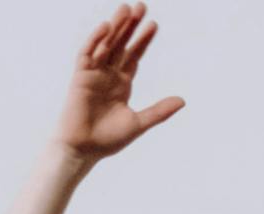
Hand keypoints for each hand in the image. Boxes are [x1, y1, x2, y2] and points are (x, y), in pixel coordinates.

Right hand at [58, 6, 182, 160]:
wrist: (84, 150)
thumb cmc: (108, 139)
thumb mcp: (139, 122)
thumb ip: (159, 111)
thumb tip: (182, 100)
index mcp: (122, 84)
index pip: (134, 56)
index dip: (143, 40)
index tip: (154, 24)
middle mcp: (108, 75)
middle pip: (121, 44)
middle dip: (131, 26)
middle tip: (142, 6)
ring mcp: (93, 74)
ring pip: (105, 44)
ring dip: (116, 26)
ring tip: (127, 9)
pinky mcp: (80, 76)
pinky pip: (87, 53)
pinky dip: (96, 39)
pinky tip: (107, 26)